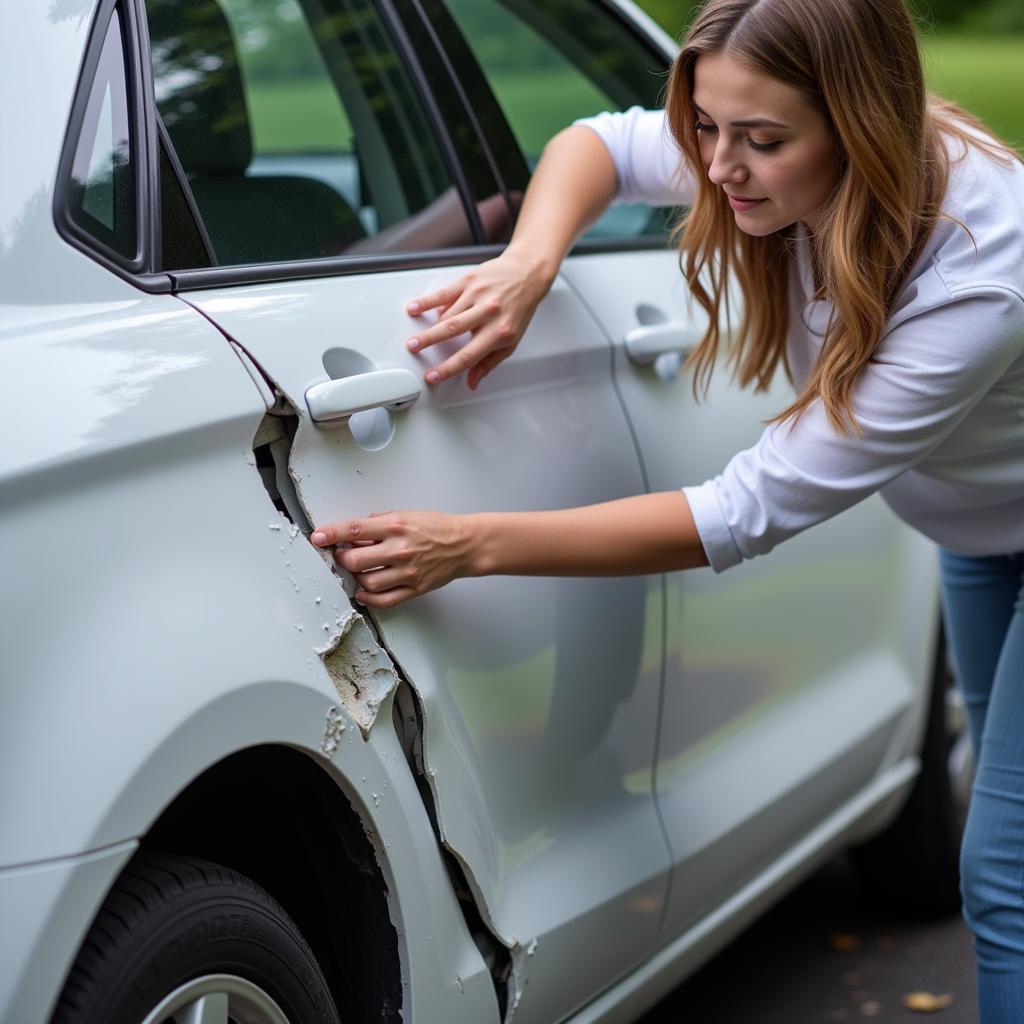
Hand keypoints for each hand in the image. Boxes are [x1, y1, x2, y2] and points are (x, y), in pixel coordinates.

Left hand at [311, 511, 474, 607]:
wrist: (464, 545)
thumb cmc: (436, 527)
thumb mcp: (406, 514)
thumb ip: (379, 522)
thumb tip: (355, 531)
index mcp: (396, 526)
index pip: (354, 530)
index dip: (331, 534)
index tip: (318, 537)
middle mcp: (400, 549)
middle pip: (355, 560)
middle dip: (342, 558)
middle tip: (343, 555)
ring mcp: (406, 572)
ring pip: (367, 582)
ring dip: (356, 578)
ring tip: (359, 570)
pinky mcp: (413, 588)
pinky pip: (384, 600)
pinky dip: (368, 598)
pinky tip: (363, 591)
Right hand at [405, 247, 554, 389]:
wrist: (527, 275)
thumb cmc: (518, 309)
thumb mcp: (510, 341)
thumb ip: (488, 363)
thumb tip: (473, 382)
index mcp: (500, 332)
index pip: (468, 356)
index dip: (448, 368)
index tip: (432, 376)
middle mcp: (489, 312)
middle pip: (452, 330)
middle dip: (429, 341)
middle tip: (413, 349)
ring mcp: (478, 295)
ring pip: (447, 314)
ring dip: (432, 327)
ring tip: (419, 336)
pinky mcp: (469, 281)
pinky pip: (443, 294)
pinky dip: (427, 302)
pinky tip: (415, 309)